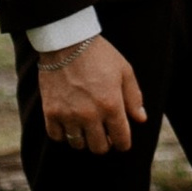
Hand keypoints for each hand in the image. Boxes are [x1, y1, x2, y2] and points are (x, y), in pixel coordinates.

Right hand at [38, 33, 148, 153]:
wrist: (67, 42)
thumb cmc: (99, 55)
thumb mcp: (124, 71)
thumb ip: (134, 98)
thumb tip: (140, 119)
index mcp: (111, 105)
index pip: (121, 140)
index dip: (124, 143)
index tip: (121, 141)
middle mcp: (90, 115)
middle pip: (99, 148)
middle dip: (105, 143)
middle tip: (104, 134)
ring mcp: (68, 115)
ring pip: (78, 144)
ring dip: (84, 139)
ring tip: (86, 127)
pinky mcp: (50, 112)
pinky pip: (57, 136)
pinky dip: (63, 134)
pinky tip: (69, 124)